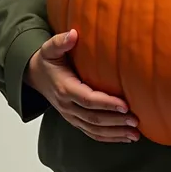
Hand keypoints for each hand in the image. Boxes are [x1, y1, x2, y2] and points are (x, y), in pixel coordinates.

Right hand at [25, 29, 139, 142]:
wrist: (34, 75)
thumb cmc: (47, 61)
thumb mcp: (50, 48)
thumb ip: (60, 41)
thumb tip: (73, 34)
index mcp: (65, 89)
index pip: (88, 99)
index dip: (107, 104)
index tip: (125, 105)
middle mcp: (67, 106)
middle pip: (93, 118)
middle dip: (115, 121)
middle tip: (135, 120)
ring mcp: (71, 116)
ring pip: (94, 129)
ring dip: (115, 133)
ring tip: (134, 134)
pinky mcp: (75, 120)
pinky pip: (91, 133)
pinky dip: (108, 137)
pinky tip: (124, 137)